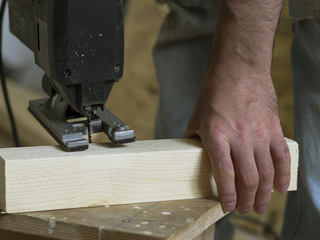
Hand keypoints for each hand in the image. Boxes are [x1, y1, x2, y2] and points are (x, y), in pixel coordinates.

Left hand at [184, 64, 290, 214]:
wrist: (238, 69)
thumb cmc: (214, 93)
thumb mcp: (196, 118)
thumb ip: (194, 141)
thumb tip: (189, 158)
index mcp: (216, 135)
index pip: (224, 173)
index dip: (227, 195)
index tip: (227, 207)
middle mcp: (239, 136)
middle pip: (248, 178)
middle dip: (247, 200)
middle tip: (245, 210)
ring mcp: (259, 132)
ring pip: (266, 172)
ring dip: (264, 194)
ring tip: (260, 206)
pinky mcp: (273, 127)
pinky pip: (281, 156)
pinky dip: (282, 175)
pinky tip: (279, 188)